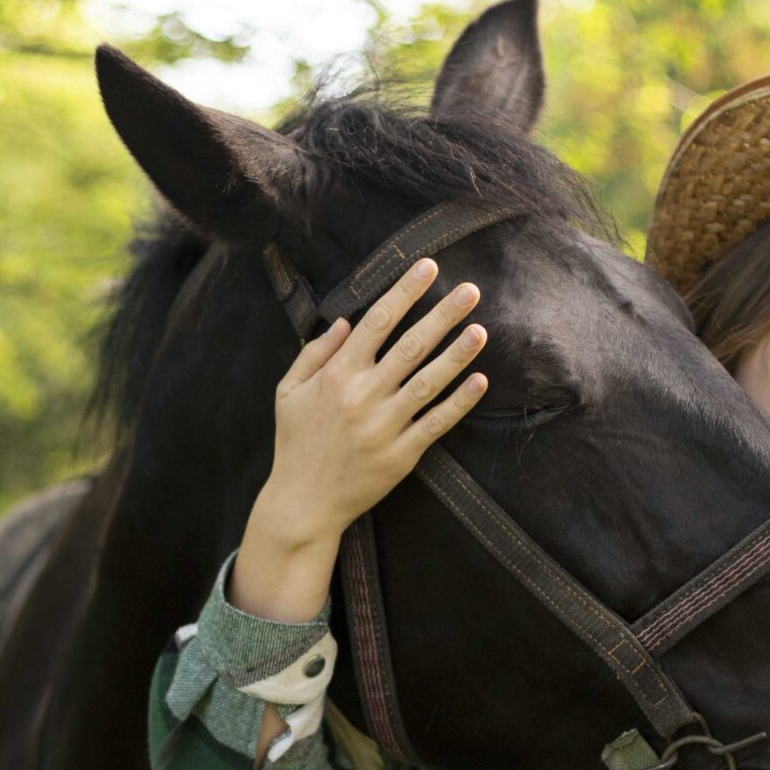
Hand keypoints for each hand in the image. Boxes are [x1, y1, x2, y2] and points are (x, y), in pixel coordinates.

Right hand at [258, 257, 488, 545]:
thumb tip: (343, 321)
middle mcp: (362, 395)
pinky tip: (480, 381)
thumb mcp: (288, 392)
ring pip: (428, 382)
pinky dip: (459, 403)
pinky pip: (435, 424)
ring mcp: (383, 426)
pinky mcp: (400, 455)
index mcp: (336, 375)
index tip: (429, 267)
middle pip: (411, 345)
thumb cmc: (295, 443)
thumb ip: (314, 353)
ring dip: (457, 354)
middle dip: (443, 314)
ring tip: (481, 329)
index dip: (405, 291)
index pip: (377, 322)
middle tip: (471, 290)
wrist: (303, 503)